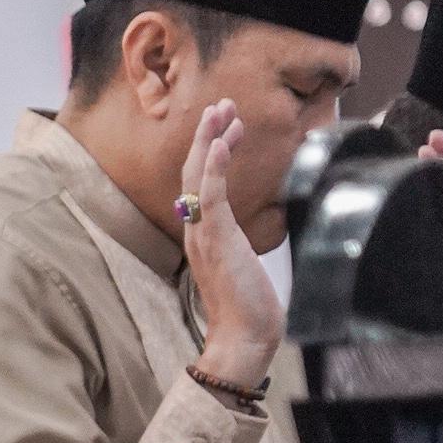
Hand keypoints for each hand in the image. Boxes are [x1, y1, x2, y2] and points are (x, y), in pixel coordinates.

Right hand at [181, 100, 281, 388]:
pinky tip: (221, 141)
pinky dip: (213, 166)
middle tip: (221, 105)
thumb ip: (240, 248)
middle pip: (193, 172)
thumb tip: (248, 242)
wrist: (243, 337)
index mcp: (203, 236)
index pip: (201, 184)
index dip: (212, 152)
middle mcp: (196, 231)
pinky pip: (210, 195)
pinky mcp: (216, 238)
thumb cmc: (249, 311)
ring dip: (209, 140)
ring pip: (198, 176)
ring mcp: (203, 234)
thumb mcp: (245, 269)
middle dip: (207, 135)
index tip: (228, 128)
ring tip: (221, 112)